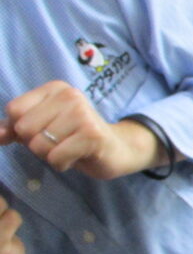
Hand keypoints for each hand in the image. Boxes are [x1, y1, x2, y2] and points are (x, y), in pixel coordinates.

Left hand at [0, 81, 165, 179]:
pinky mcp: (92, 134)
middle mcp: (70, 95)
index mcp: (55, 89)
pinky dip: (62, 164)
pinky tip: (77, 156)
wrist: (117, 149)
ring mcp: (82, 113)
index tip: (46, 130)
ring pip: (39, 145)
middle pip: (24, 128)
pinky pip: (56, 157)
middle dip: (37, 144)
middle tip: (60, 142)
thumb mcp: (44, 128)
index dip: (23, 128)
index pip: (15, 110)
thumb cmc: (75, 137)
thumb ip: (15, 128)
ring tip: (69, 149)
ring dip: (50, 155)